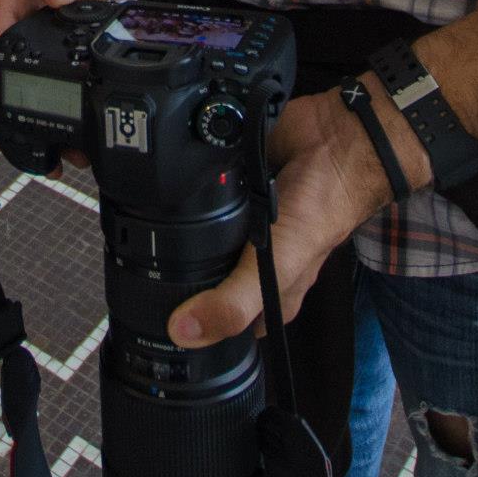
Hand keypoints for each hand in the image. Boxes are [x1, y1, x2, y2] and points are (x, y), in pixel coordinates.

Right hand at [0, 0, 115, 151]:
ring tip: (65, 152)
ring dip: (48, 111)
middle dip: (14, 115)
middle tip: (26, 155)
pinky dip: (73, 94)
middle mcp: (23, 16)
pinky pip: (66, 67)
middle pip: (10, 73)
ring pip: (40, 76)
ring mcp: (46, 25)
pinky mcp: (70, 29)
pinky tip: (84, 119)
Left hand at [167, 87, 395, 347]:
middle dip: (178, 274)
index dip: (196, 329)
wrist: (331, 144)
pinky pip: (199, 195)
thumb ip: (233, 304)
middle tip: (146, 270)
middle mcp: (254, 262)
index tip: (159, 324)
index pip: (227, 326)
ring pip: (199, 237)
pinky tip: (169, 187)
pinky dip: (186, 189)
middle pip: (207, 279)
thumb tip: (183, 332)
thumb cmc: (318, 213)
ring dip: (177, 229)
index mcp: (268, 295)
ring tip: (152, 223)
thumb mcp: (276, 271)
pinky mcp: (232, 188)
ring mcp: (242, 225)